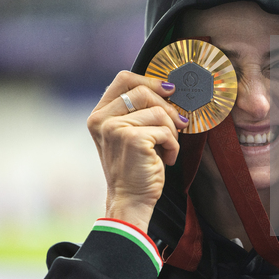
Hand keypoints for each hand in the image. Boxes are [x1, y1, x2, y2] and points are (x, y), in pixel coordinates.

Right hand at [87, 71, 187, 232]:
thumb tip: (169, 89)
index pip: (124, 79)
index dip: (150, 80)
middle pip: (144, 92)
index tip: (169, 90)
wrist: (130, 199)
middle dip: (168, 108)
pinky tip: (166, 158)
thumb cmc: (135, 168)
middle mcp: (102, 119)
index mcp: (99, 114)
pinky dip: (173, 145)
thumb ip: (139, 111)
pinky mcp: (132, 139)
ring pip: (159, 112)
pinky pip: (165, 130)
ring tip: (168, 147)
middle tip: (178, 124)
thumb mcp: (130, 134)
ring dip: (172, 131)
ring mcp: (115, 128)